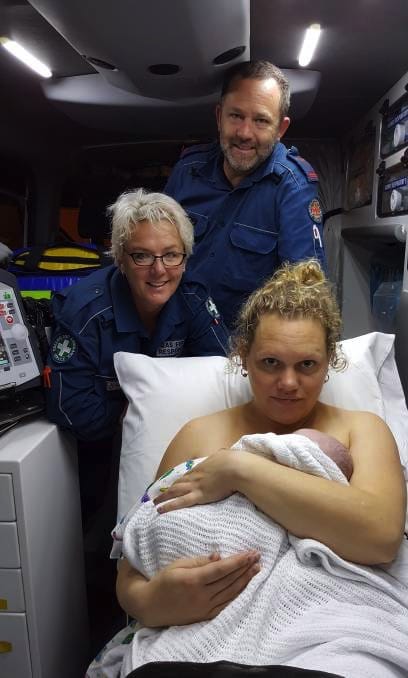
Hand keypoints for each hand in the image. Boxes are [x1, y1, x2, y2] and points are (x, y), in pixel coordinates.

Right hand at [143, 550, 260, 626]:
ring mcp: (204, 608)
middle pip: (229, 580)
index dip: (238, 561)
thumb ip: (199, 562)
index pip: (221, 569)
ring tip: (256, 569)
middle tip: (258, 557)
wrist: (151, 606)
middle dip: (245, 568)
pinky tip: (245, 586)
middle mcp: (201, 596)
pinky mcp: (205, 616)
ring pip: (230, 593)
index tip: (250, 552)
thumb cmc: (163, 581)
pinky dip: (237, 594)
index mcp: (193, 580)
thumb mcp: (178, 565)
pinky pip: (226, 604)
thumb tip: (219, 557)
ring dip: (245, 580)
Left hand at [154, 449, 237, 512]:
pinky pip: (180, 502)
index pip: (187, 475)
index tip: (174, 484)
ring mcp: (195, 486)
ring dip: (163, 497)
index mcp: (201, 467)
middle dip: (167, 489)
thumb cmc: (233, 461)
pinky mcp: (198, 495)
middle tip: (159, 494)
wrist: (235, 467)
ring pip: (174, 492)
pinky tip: (160, 509)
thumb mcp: (225, 456)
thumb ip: (221, 457)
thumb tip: (223, 453)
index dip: (179, 481)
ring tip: (155, 502)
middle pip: (177, 483)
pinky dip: (168, 506)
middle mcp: (195, 476)